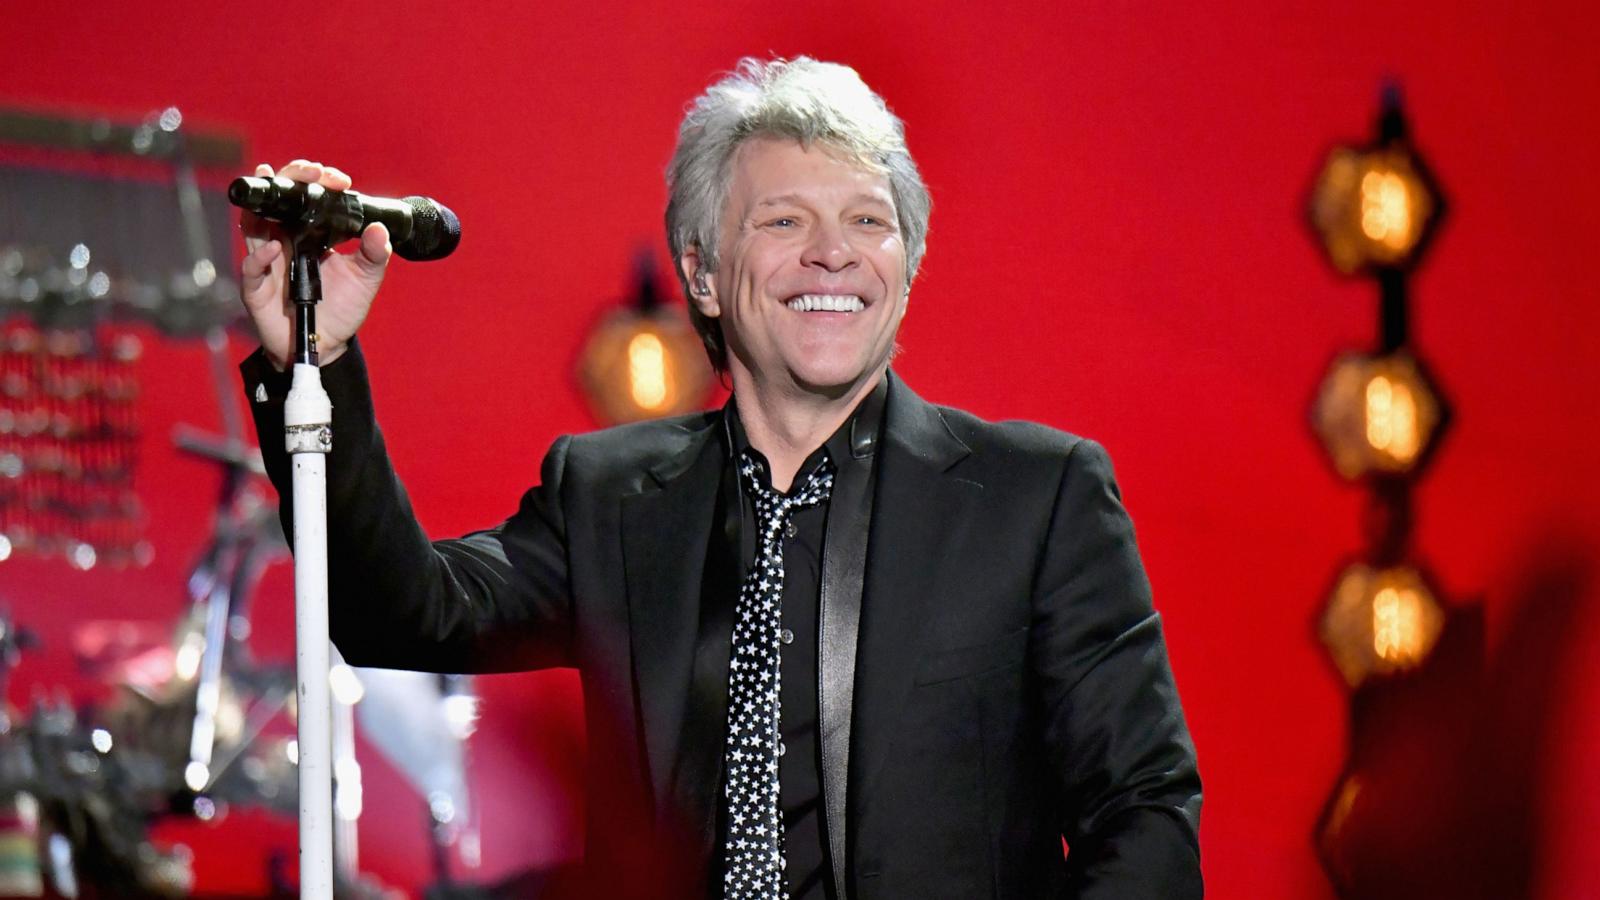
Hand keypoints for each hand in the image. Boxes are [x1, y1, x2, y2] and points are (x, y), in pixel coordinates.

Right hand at [238, 159, 391, 369]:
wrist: (327, 344)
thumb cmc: (342, 308)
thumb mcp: (365, 278)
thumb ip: (375, 255)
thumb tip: (380, 228)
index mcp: (308, 234)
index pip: (306, 197)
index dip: (315, 180)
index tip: (337, 179)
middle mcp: (284, 241)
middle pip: (276, 201)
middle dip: (289, 179)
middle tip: (310, 172)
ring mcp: (268, 262)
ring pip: (253, 225)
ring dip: (262, 206)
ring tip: (276, 186)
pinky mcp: (257, 288)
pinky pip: (251, 268)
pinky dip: (259, 256)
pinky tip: (274, 247)